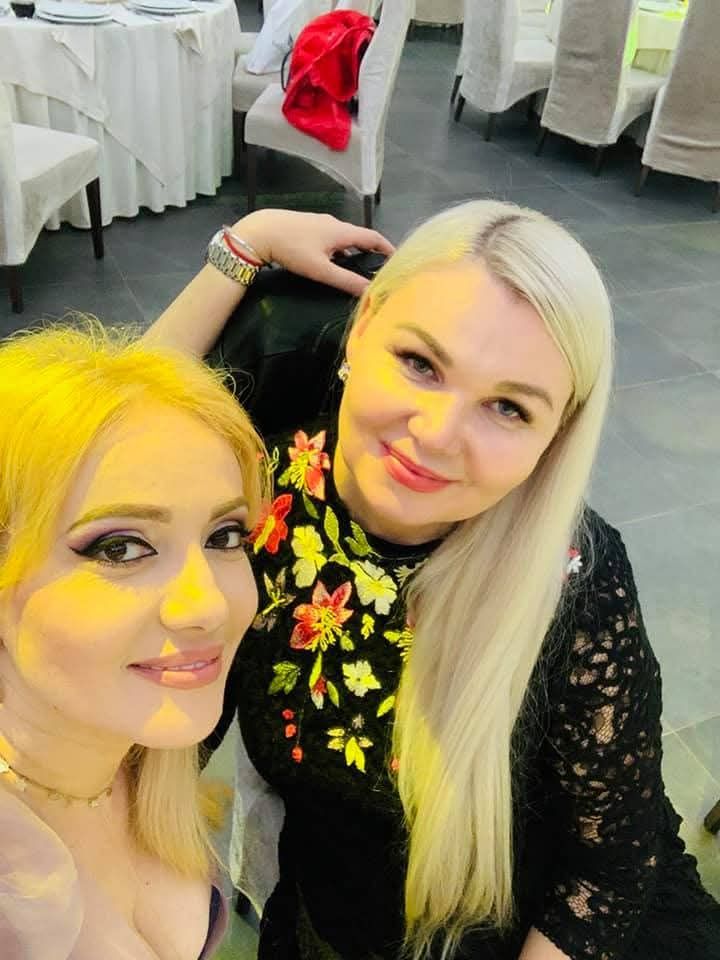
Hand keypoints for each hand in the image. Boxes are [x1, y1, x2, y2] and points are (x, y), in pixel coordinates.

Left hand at [228, 209, 395, 297]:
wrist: (260, 231)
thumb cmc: (292, 248)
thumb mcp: (320, 269)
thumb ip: (345, 280)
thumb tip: (369, 291)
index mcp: (342, 231)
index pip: (373, 238)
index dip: (388, 249)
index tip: (398, 260)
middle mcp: (335, 223)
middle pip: (360, 237)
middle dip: (372, 252)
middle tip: (380, 269)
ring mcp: (321, 223)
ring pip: (344, 239)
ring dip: (354, 252)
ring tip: (358, 269)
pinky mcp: (308, 226)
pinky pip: (332, 238)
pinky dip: (340, 250)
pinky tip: (333, 262)